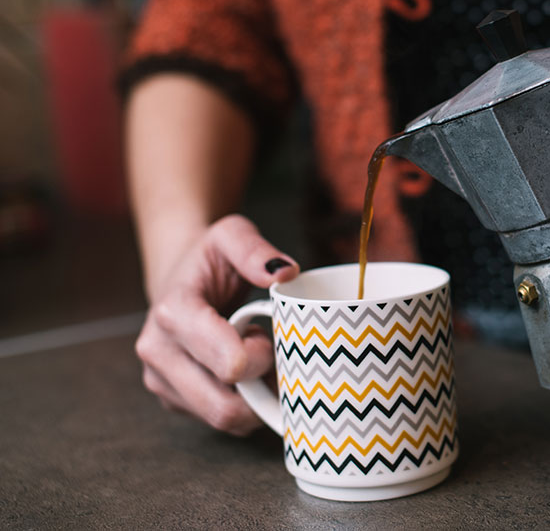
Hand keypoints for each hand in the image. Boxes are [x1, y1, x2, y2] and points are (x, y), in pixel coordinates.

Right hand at [134, 215, 297, 434]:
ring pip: (224, 419)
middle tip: (272, 353)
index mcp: (174, 313)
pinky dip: (246, 406)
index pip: (228, 363)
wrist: (179, 279)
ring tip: (261, 362)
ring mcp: (161, 381)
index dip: (263, 357)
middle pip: (226, 404)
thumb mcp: (232, 235)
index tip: (267, 332)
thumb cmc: (211, 259)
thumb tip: (285, 272)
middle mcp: (158, 352)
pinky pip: (220, 422)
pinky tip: (249, 376)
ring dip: (256, 399)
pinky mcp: (173, 400)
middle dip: (261, 386)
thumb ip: (255, 249)